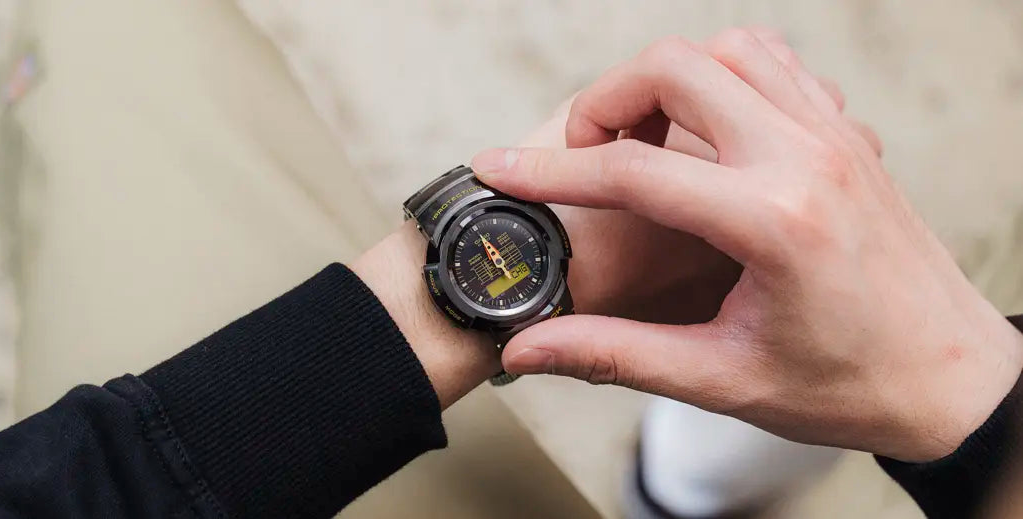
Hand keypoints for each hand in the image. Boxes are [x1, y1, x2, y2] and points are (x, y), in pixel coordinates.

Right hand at [471, 28, 1022, 461]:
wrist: (952, 381)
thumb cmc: (848, 387)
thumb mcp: (721, 380)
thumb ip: (613, 354)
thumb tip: (525, 351)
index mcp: (772, 221)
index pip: (631, 170)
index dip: (548, 171)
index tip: (497, 169)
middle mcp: (806, 157)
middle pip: (674, 68)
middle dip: (604, 101)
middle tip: (581, 156)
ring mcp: (835, 135)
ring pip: (727, 48)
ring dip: (666, 78)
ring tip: (640, 138)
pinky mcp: (848, 135)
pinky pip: (776, 65)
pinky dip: (723, 76)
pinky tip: (705, 132)